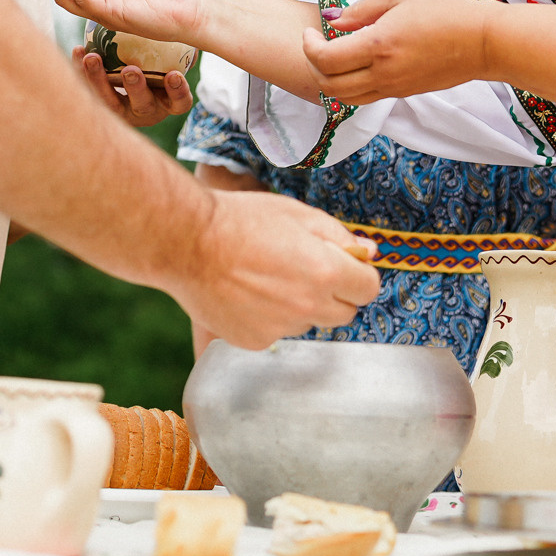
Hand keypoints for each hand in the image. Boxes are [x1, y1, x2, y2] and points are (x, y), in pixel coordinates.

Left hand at [73, 47, 193, 127]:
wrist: (133, 86)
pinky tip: (79, 50)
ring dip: (100, 80)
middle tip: (131, 70)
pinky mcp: (98, 105)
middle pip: (142, 104)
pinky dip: (81, 71)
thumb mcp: (174, 63)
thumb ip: (181, 53)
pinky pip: (88, 91)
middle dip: (136, 88)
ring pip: (110, 103)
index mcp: (169, 103)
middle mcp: (146, 111)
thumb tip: (190, 32)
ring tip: (92, 58)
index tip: (174, 75)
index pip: (179, 102)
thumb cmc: (162, 68)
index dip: (177, 91)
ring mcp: (120, 112)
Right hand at [166, 189, 381, 349]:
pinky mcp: (255, 341)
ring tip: (267, 277)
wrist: (186, 242)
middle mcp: (308, 307)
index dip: (358, 274)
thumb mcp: (297, 214)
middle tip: (305, 270)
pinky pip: (276, 332)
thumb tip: (368, 252)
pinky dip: (269, 317)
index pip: (368, 289)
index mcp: (326, 272)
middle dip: (334, 294)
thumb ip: (338, 236)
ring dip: (300, 306)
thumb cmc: (241, 220)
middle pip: (344, 313)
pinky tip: (247, 293)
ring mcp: (281, 328)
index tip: (344, 266)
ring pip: (308, 322)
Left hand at [301, 0, 492, 103]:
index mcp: (379, 45)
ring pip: (345, 98)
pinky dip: (349, 87)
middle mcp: (383, 73)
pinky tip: (354, 65)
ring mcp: (393, 87)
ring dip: (329, 80)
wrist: (481, 42)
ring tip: (332, 57)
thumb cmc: (444, 11)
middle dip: (313, 66)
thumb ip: (361, 10)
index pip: (326, 59)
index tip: (310, 31)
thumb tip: (332, 21)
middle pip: (329, 85)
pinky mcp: (403, 93)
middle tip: (316, 44)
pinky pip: (364, 98)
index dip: (309, 47)